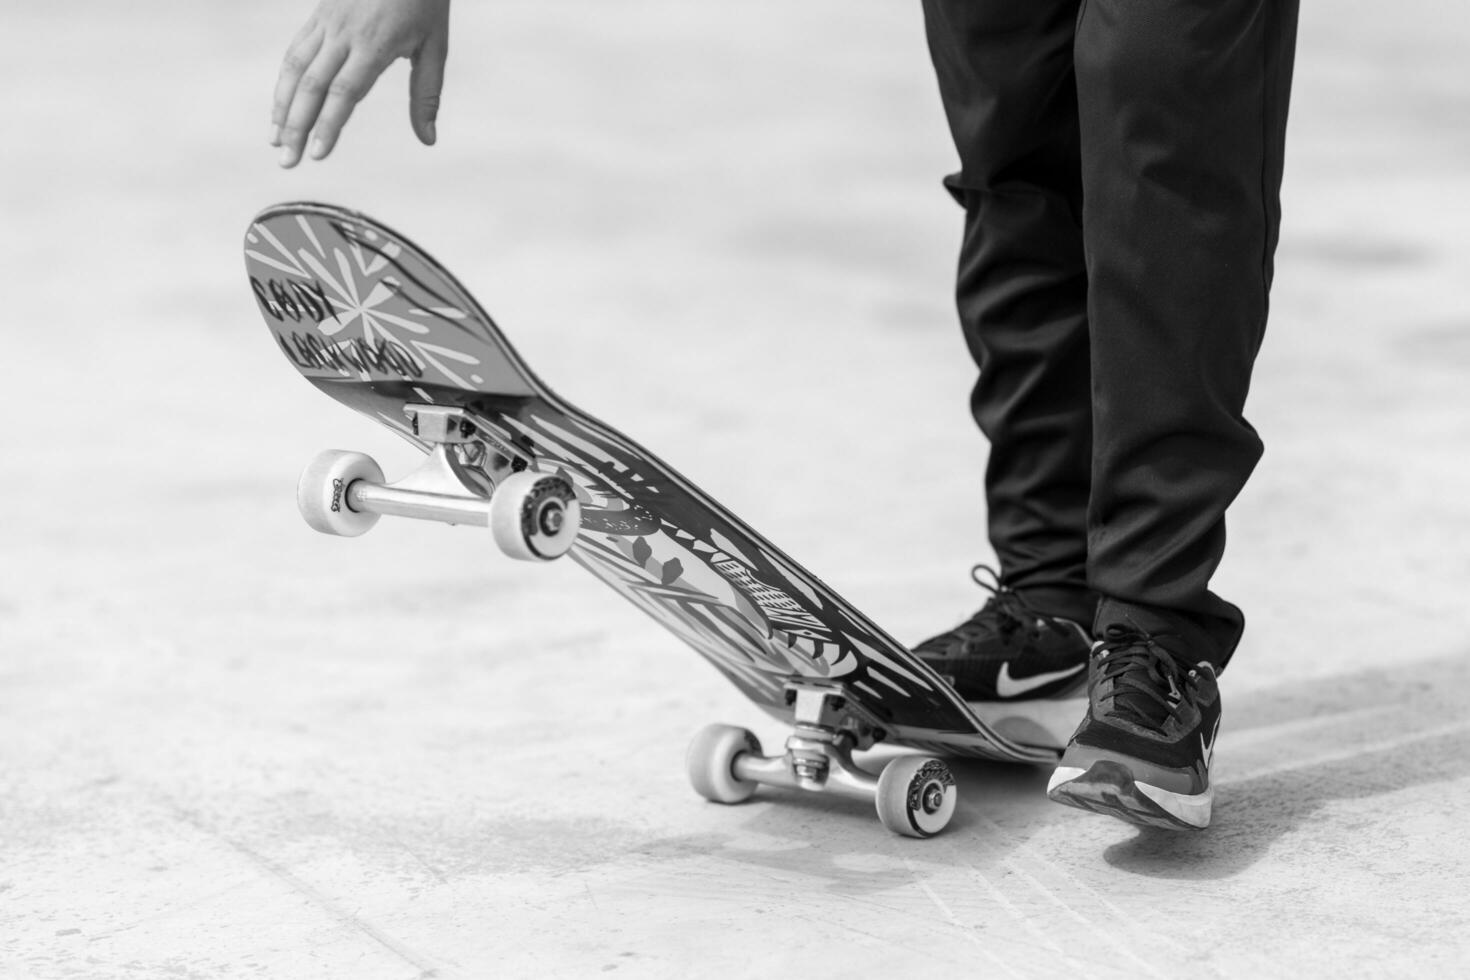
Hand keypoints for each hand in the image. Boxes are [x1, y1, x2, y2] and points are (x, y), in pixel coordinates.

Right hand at [270, 0, 450, 167]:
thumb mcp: (435, 46)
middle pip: (312, 85)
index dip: (328, 125)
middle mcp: (344, 33)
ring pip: (295, 67)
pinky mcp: (319, 14)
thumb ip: (427, 95)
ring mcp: (327, 22)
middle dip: (296, 126)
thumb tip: (428, 139)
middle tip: (288, 161)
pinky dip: (284, 81)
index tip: (318, 155)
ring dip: (282, 107)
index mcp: (375, 44)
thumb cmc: (423, 0)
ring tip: (275, 140)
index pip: (345, 92)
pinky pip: (295, 50)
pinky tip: (281, 105)